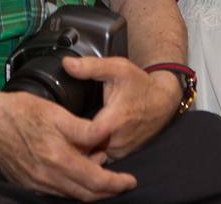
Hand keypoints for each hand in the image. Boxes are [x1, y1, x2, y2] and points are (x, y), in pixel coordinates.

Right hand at [0, 89, 135, 200]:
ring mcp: (37, 184)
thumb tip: (103, 137)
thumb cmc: (20, 112)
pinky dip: (72, 186)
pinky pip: (57, 192)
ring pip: (72, 195)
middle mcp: (48, 178)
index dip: (116, 183)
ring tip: (100, 171)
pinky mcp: (28, 184)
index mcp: (58, 159)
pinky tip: (77, 171)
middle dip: (108, 191)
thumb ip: (83, 128)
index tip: (130, 180)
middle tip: (122, 182)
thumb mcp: (55, 112)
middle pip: (86, 195)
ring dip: (90, 188)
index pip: (96, 181)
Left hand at [62, 56, 182, 160]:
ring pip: (93, 155)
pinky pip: (102, 157)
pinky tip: (84, 139)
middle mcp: (118, 141)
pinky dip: (93, 150)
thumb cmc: (140, 84)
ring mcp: (122, 151)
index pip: (84, 137)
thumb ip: (90, 66)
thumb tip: (67, 63)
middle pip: (85, 149)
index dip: (68, 131)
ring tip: (68, 135)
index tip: (58, 122)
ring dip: (81, 147)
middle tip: (57, 129)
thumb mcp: (117, 68)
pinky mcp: (124, 155)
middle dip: (71, 140)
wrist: (163, 100)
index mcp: (114, 121)